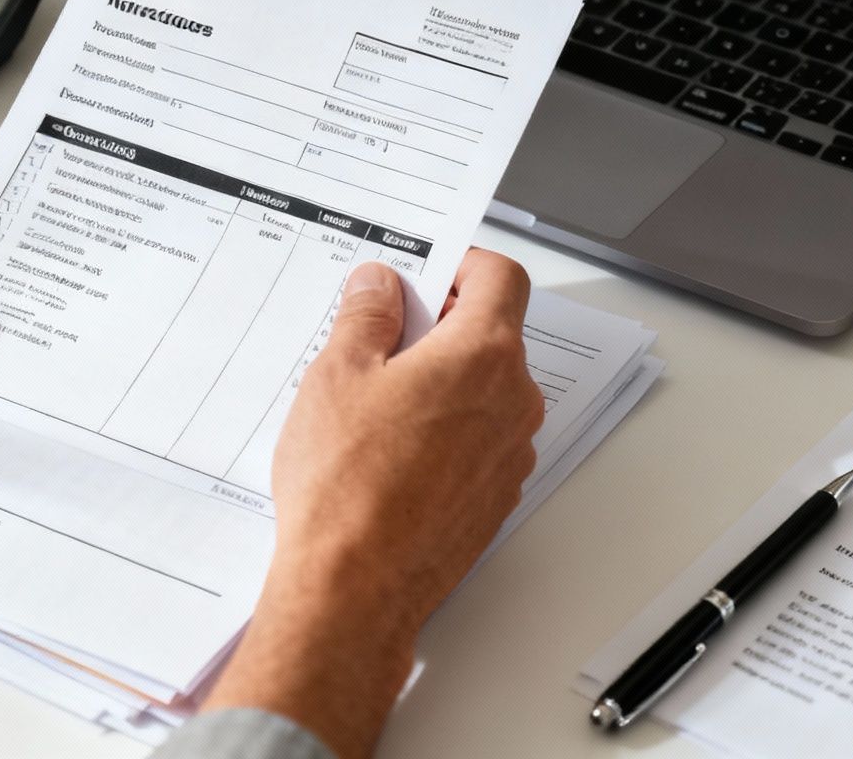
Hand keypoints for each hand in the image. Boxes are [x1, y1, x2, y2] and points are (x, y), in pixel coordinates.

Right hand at [207, 249, 541, 757]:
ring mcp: (510, 454)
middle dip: (441, 325)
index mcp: (484, 355)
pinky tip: (388, 450)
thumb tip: (380, 285)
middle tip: (380, 336)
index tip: (425, 272)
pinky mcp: (494, 497)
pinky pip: (478, 441)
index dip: (462, 265)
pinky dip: (444, 430)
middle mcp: (513, 402)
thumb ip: (366, 314)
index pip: (502, 277)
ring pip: (484, 391)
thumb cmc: (348, 485)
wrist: (356, 587)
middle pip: (493, 334)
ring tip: (374, 401)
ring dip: (441, 381)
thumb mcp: (339, 373)